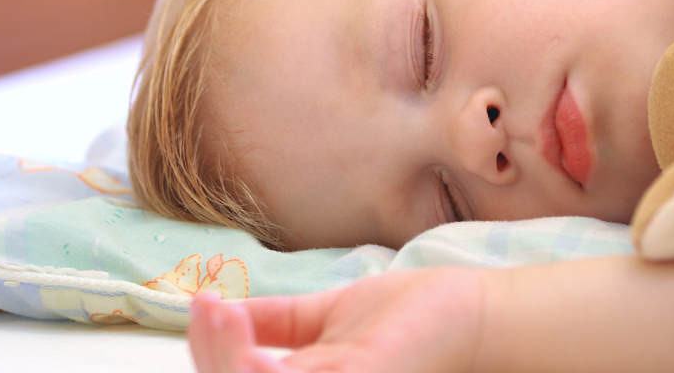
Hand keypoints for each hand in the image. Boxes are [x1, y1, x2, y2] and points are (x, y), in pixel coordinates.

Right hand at [188, 268, 485, 372]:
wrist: (469, 315)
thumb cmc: (405, 323)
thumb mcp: (322, 319)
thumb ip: (272, 322)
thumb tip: (214, 311)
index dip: (211, 355)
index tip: (205, 307)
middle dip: (214, 356)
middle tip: (210, 308)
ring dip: (225, 358)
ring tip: (221, 315)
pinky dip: (254, 371)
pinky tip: (246, 340)